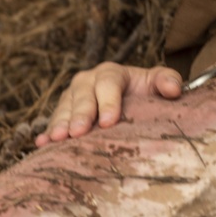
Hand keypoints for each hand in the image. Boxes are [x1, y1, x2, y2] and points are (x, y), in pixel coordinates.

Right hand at [36, 63, 183, 144]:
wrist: (131, 100)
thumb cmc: (145, 93)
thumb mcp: (158, 83)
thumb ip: (168, 81)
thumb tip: (174, 89)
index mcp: (112, 73)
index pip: (108, 83)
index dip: (108, 102)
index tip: (109, 122)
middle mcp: (88, 81)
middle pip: (82, 96)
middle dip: (80, 115)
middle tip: (78, 133)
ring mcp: (72, 96)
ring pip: (65, 108)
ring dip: (61, 124)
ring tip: (58, 139)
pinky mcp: (63, 112)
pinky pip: (53, 121)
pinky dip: (47, 132)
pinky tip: (41, 144)